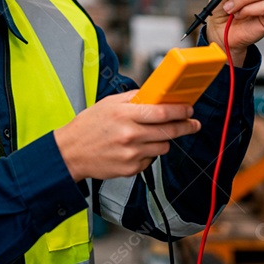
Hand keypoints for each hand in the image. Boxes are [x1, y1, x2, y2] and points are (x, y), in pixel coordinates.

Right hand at [54, 91, 200, 181]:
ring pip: (163, 147)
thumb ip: (134, 98)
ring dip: (164, 140)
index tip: (189, 109)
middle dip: (185, 126)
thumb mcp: (108, 104)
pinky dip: (148, 153)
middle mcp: (130, 135)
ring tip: (154, 135)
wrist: (70, 153)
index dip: (180, 111)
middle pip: (169, 131)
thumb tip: (156, 94)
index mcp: (124, 115)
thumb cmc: (88, 126)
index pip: (161, 112)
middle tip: (192, 123)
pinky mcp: (130, 169)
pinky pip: (150, 160)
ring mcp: (131, 154)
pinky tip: (136, 148)